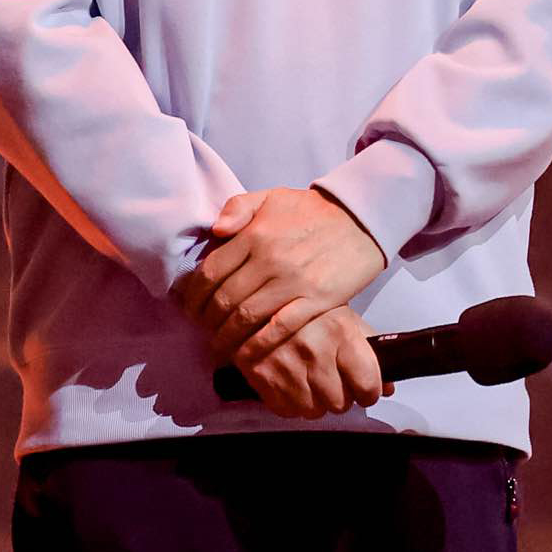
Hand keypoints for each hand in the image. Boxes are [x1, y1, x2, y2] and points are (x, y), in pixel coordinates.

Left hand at [174, 186, 387, 363]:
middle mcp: (269, 259)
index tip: (189, 308)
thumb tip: (214, 231)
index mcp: (255, 234)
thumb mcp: (273, 197)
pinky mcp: (316, 301)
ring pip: (246, 317)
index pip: (211, 271)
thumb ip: (239, 207)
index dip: (193, 295)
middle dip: (206, 320)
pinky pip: (278, 328)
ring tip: (219, 345)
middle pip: (224, 299)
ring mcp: (293, 282)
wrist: (361, 219)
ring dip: (226, 337)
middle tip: (202, 330)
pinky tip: (246, 355)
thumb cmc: (313, 210)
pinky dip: (257, 345)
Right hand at [234, 304, 384, 420]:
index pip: (367, 385)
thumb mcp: (344, 317)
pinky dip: (291, 402)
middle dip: (340, 396)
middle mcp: (314, 349)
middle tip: (333, 381)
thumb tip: (388, 386)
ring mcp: (286, 364)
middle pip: (340, 403)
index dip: (369, 391)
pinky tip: (291, 383)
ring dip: (315, 401)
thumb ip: (369, 351)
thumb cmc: (306, 308)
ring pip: (313, 410)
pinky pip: (286, 410)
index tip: (364, 388)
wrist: (260, 296)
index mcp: (340, 331)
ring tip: (310, 380)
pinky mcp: (261, 375)